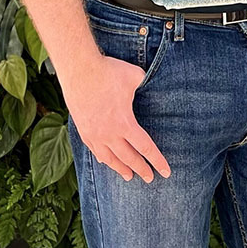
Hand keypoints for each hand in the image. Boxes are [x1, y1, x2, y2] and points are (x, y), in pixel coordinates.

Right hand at [63, 55, 171, 182]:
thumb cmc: (108, 72)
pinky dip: (103, 158)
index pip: (145, 148)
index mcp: (125, 123)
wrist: (79, 69)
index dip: (157, 161)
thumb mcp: (135, 76)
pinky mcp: (83, 129)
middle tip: (149, 178)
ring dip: (121, 169)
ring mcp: (94, 134)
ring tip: (128, 176)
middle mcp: (110, 134)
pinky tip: (105, 161)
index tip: (166, 172)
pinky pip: (94, 150)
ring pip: (110, 158)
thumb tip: (149, 84)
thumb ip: (144, 84)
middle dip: (141, 169)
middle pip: (129, 158)